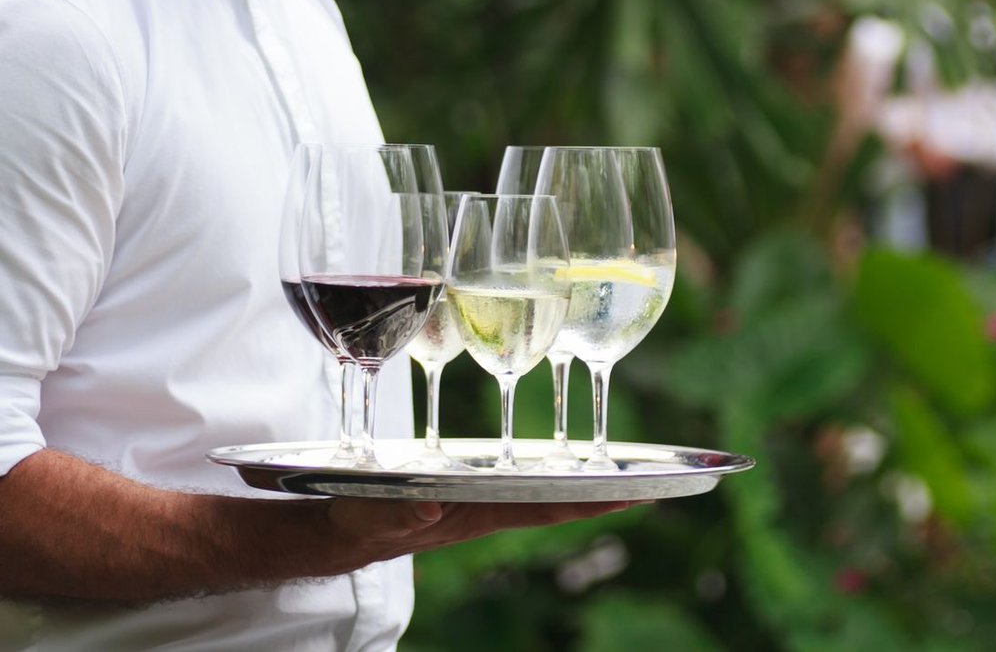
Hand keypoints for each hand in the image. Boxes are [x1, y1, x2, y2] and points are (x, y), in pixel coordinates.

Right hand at [322, 498, 638, 569]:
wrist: (338, 530)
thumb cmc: (355, 521)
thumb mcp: (369, 514)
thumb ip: (395, 511)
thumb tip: (428, 507)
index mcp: (473, 514)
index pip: (544, 507)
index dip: (589, 500)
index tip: (635, 494)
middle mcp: (487, 508)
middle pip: (558, 500)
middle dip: (605, 492)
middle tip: (657, 483)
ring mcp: (481, 500)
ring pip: (545, 492)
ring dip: (585, 484)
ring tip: (631, 474)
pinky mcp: (468, 490)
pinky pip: (522, 482)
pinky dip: (552, 473)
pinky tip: (572, 466)